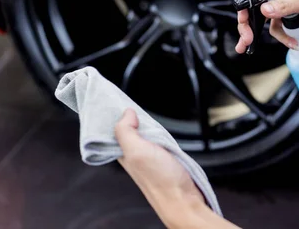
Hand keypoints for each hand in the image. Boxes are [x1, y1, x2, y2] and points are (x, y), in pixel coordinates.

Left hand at [115, 109, 204, 225]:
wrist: (185, 201)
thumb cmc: (162, 182)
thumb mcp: (138, 152)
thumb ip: (126, 132)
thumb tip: (126, 113)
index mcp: (124, 154)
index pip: (113, 130)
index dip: (113, 115)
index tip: (114, 97)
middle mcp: (134, 156)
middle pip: (128, 131)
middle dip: (128, 117)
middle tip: (130, 100)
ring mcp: (150, 158)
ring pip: (143, 135)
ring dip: (144, 125)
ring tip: (141, 111)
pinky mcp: (164, 160)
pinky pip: (157, 141)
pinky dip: (157, 133)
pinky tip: (159, 129)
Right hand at [235, 0, 298, 52]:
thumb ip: (284, 5)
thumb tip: (264, 10)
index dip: (245, 12)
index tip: (244, 27)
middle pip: (253, 10)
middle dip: (249, 27)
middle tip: (246, 42)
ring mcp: (280, 2)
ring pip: (263, 22)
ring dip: (266, 36)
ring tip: (275, 45)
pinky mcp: (286, 12)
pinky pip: (277, 27)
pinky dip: (283, 37)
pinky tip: (293, 42)